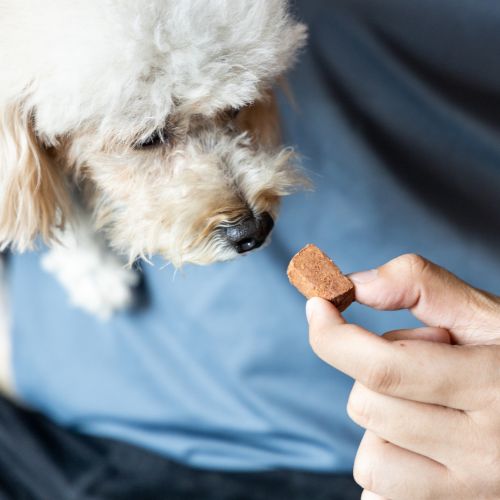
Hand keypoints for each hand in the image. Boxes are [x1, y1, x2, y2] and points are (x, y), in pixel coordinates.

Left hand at [306, 254, 499, 499]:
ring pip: (369, 457)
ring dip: (381, 423)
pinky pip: (379, 498)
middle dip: (372, 374)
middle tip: (423, 367)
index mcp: (494, 387)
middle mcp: (484, 453)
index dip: (334, 335)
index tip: (318, 306)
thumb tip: (355, 284)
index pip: (384, 367)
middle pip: (367, 406)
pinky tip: (421, 447)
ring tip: (427, 409)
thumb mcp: (488, 315)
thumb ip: (422, 285)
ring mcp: (470, 494)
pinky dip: (387, 466)